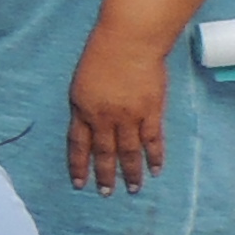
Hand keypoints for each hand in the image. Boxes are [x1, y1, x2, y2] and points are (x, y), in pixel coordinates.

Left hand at [61, 27, 169, 193]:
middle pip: (104, 153)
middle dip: (105, 176)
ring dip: (131, 173)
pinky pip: (152, 141)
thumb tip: (89, 125)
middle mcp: (104, 118)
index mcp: (82, 109)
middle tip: (106, 193)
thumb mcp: (81, 81)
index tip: (79, 182)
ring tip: (133, 189)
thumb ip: (84, 106)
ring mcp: (129, 117)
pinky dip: (154, 157)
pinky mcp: (151, 112)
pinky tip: (156, 170)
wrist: (129, 41)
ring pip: (129, 152)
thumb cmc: (103, 52)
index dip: (79, 165)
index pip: (78, 145)